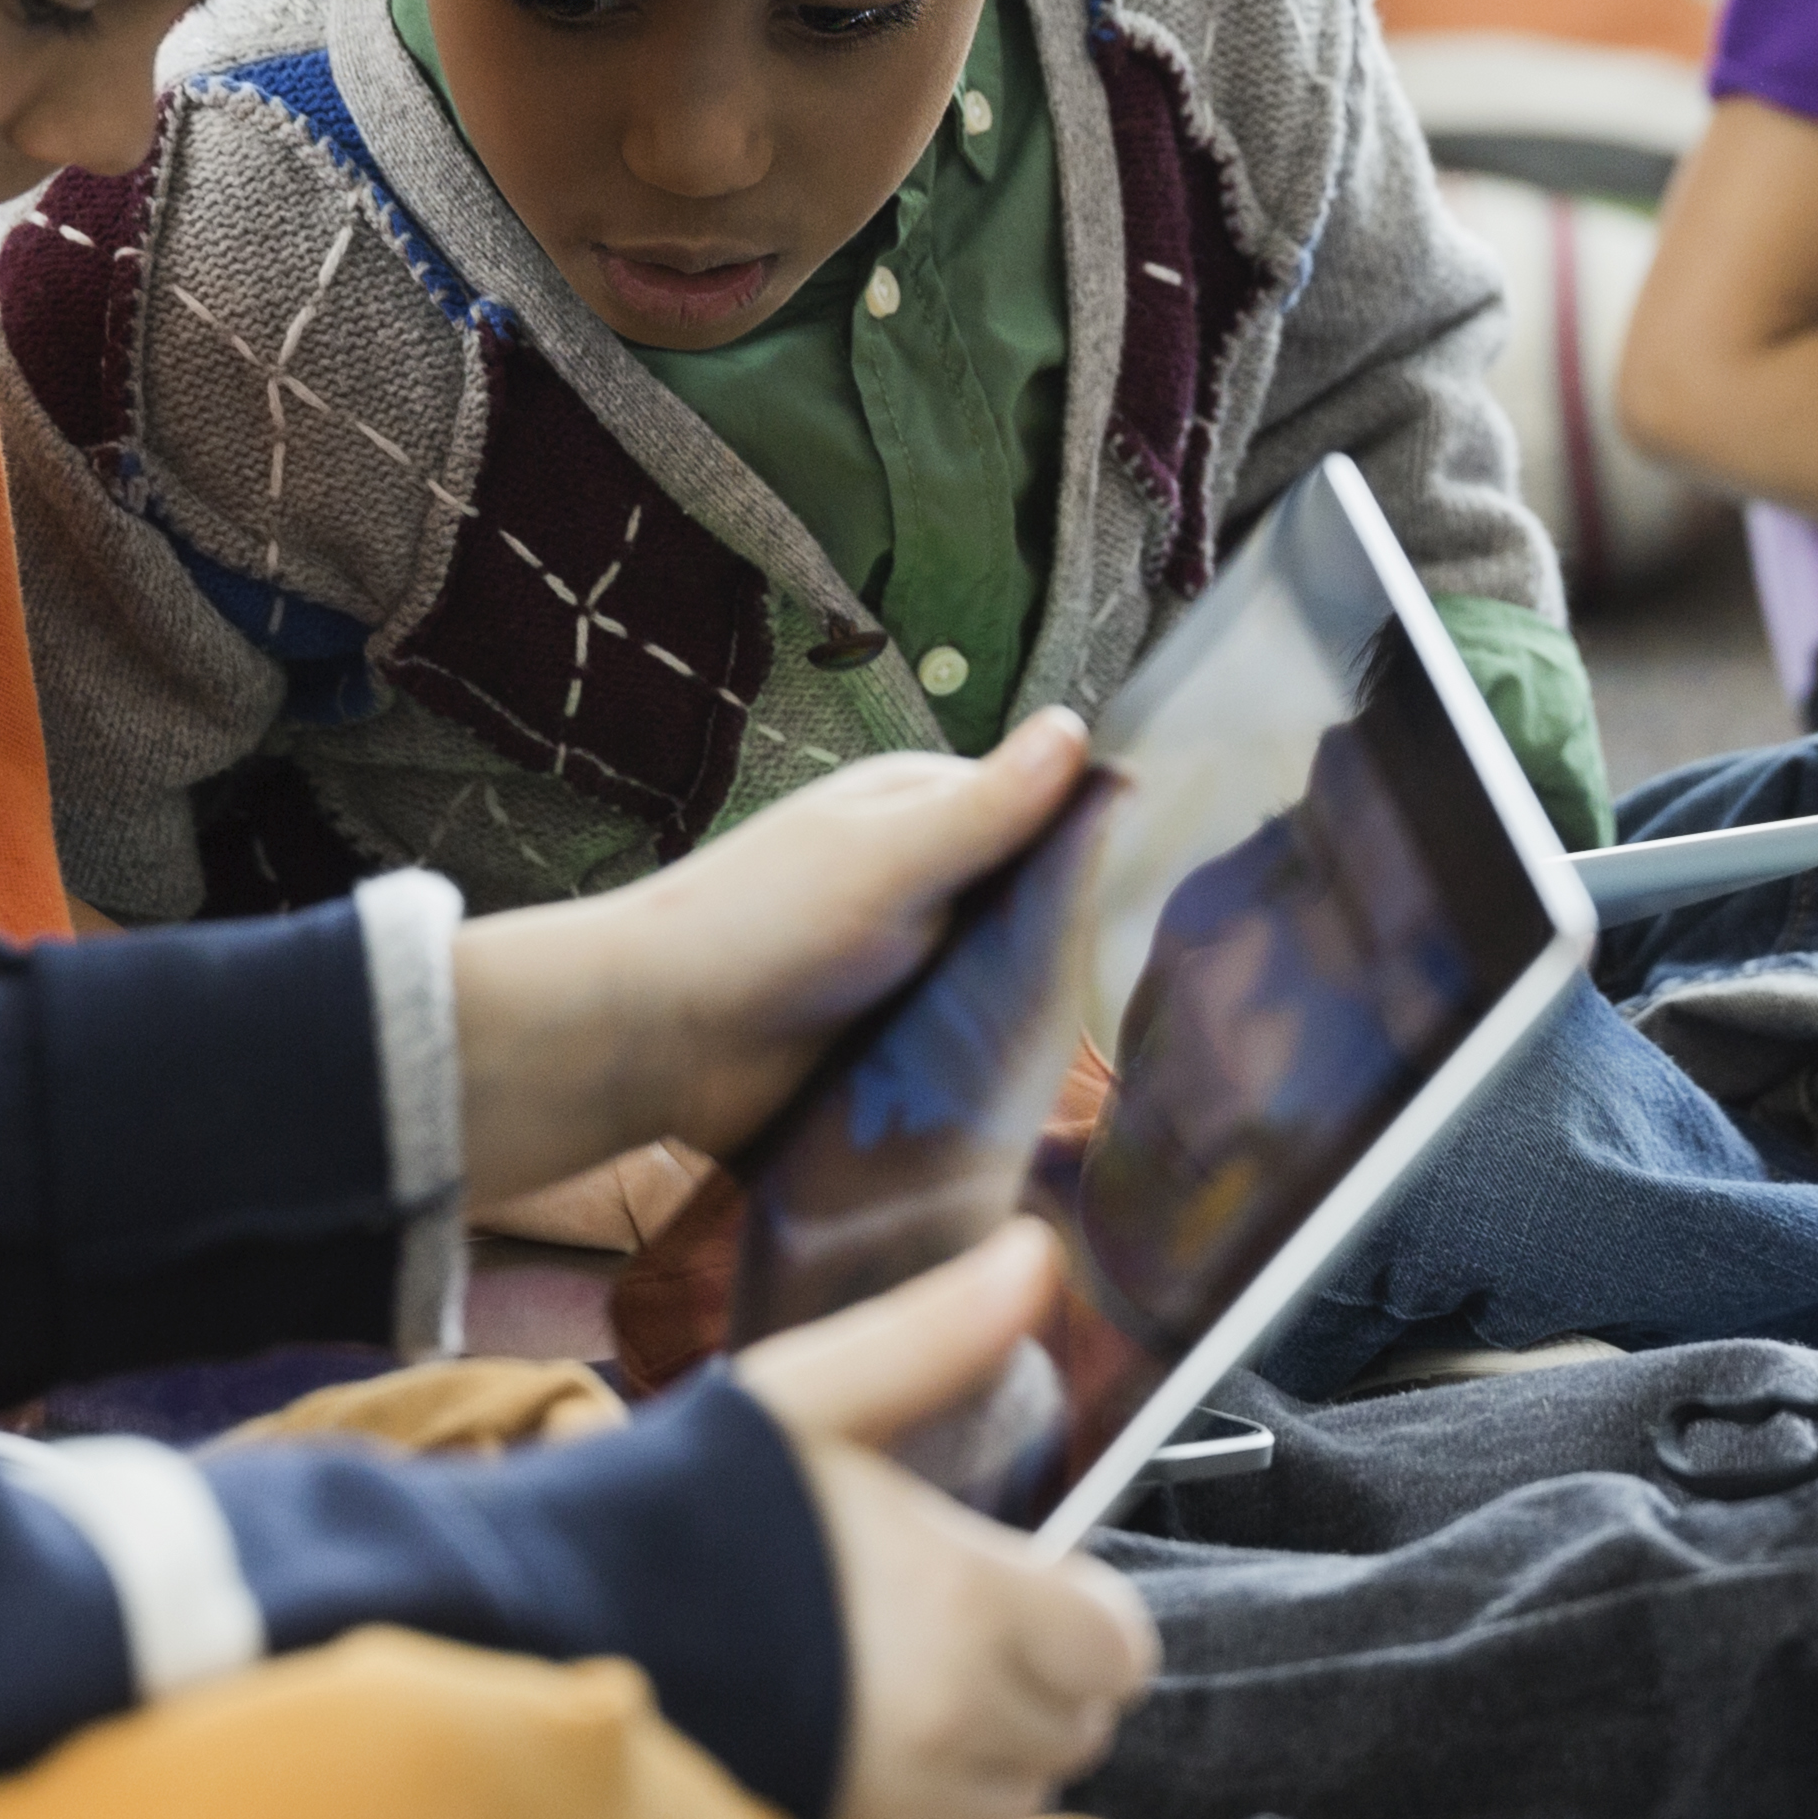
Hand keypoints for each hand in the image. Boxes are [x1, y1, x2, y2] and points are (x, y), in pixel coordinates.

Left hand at [444, 710, 1093, 1206]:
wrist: (650, 1043)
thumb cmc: (763, 927)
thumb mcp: (892, 859)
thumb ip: (988, 806)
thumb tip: (1078, 722)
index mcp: (921, 811)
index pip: (1045, 814)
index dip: (1099, 849)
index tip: (1168, 897)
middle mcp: (920, 878)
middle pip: (1032, 904)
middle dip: (1071, 945)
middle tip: (1143, 1000)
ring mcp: (903, 962)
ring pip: (1004, 982)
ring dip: (1032, 1016)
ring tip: (1101, 1058)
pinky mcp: (885, 1039)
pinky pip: (961, 1047)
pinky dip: (988, 1064)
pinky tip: (1035, 1095)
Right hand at [732, 1225, 1158, 1818]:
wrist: (536, 1646)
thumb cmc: (676, 1512)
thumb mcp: (807, 1398)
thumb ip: (936, 1335)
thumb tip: (1037, 1252)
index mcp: (973, 1610)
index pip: (1118, 1646)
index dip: (1078, 1609)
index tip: (1015, 1580)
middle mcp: (960, 1733)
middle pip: (1074, 1724)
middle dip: (1033, 1674)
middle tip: (933, 1622)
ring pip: (1010, 1792)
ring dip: (976, 1747)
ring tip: (873, 1681)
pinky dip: (915, 1814)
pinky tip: (840, 1748)